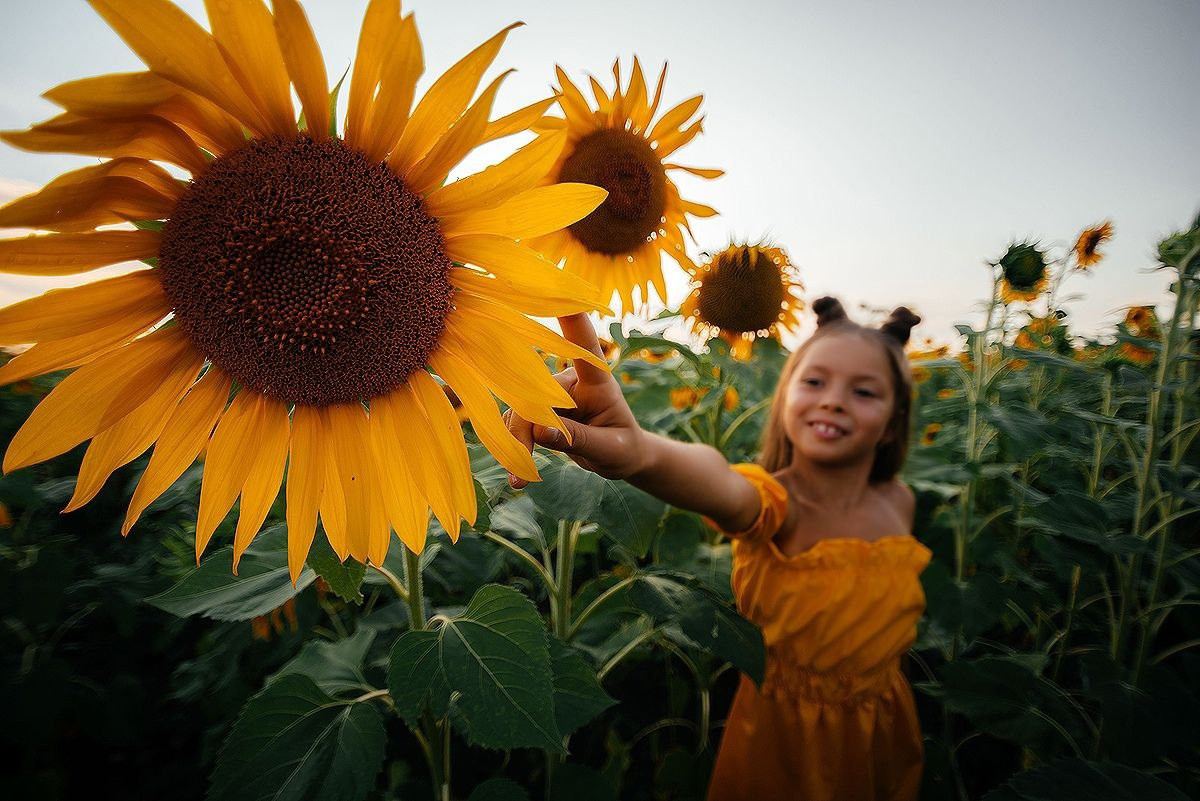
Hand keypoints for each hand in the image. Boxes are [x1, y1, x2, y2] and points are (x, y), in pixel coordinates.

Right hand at [503, 313, 648, 487]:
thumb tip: (539, 431)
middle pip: (536, 392)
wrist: (621, 456)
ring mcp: (552, 391)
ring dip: (516, 442)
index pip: (584, 344)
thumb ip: (578, 440)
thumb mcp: (609, 450)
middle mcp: (571, 379)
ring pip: (520, 409)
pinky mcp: (539, 406)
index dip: (572, 318)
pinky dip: (514, 446)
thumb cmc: (623, 448)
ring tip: (519, 479)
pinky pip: (517, 420)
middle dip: (525, 429)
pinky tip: (517, 475)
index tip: (561, 296)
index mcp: (597, 380)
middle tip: (521, 469)